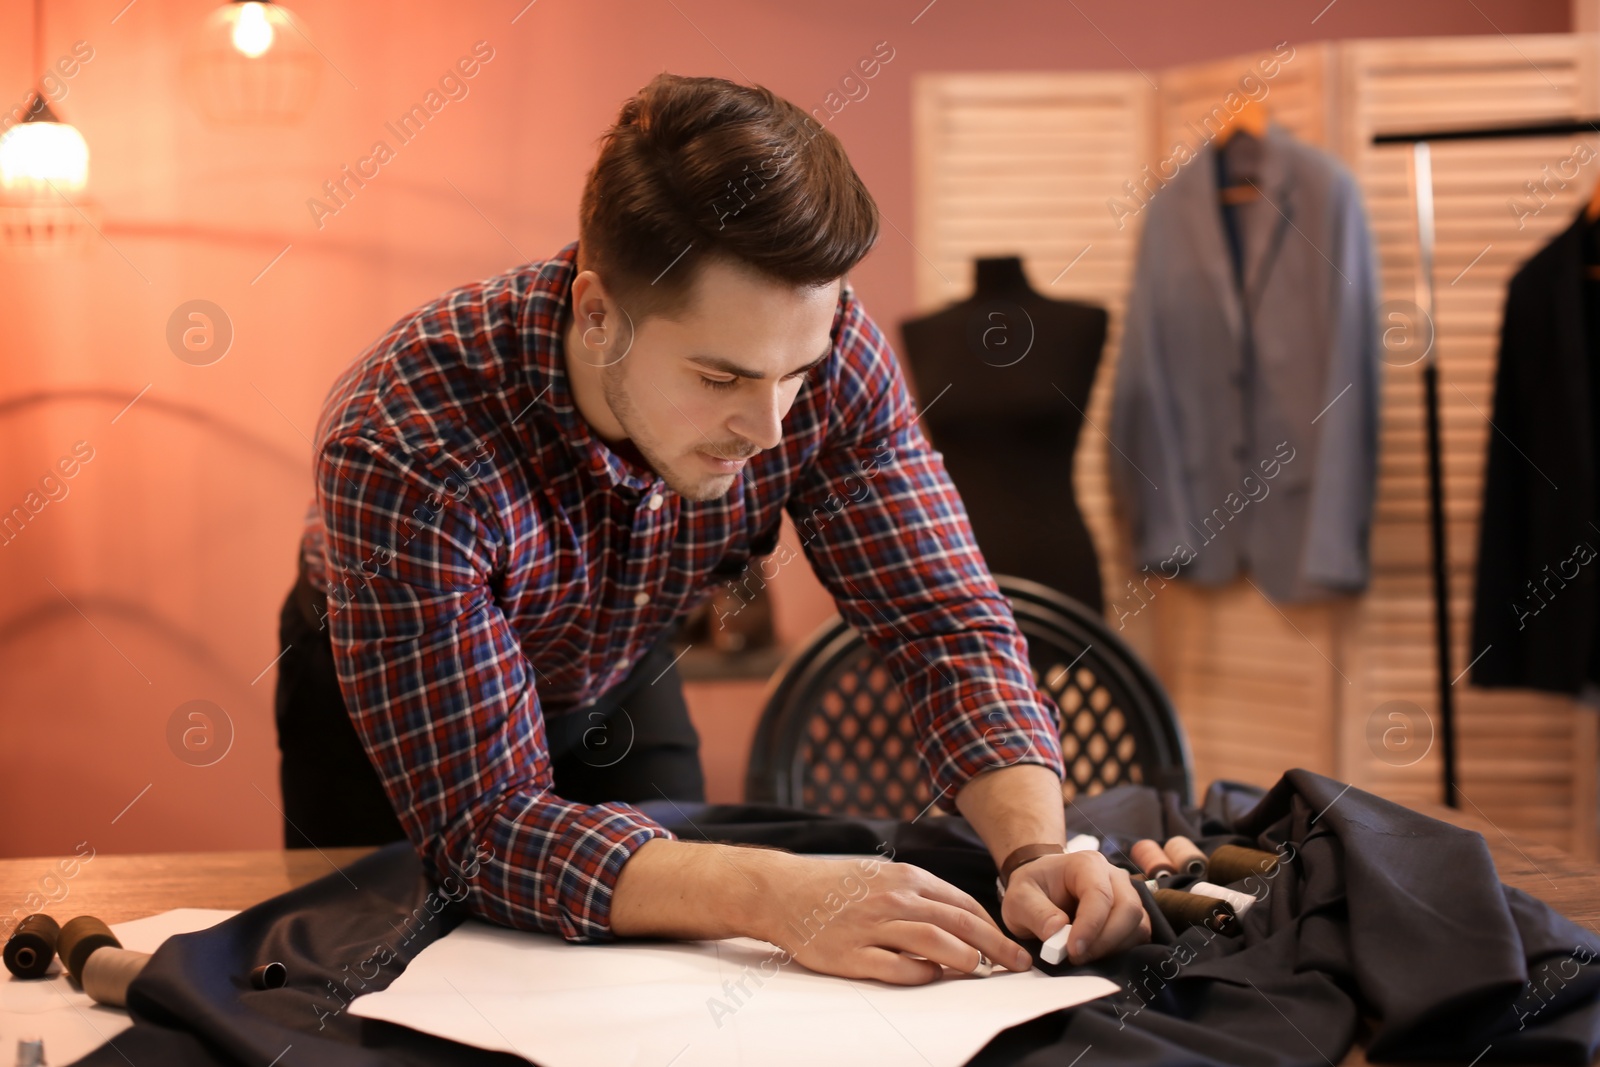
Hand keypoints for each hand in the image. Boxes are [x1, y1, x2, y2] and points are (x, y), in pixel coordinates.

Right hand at [750, 853, 1033, 984]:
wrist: (783, 892)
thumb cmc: (837, 885)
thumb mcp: (882, 874)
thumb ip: (919, 894)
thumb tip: (960, 918)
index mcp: (905, 878)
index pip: (963, 904)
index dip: (992, 926)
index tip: (1010, 945)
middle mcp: (894, 899)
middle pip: (958, 924)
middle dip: (995, 946)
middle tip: (1017, 964)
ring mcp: (873, 927)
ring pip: (934, 943)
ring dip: (964, 959)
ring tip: (978, 970)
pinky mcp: (853, 954)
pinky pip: (897, 968)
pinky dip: (921, 974)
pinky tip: (931, 976)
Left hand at [1000, 851, 1149, 963]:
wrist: (1042, 885)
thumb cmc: (1033, 889)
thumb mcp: (1019, 898)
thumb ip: (1035, 913)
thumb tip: (1056, 932)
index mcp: (1087, 864)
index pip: (1099, 894)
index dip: (1090, 926)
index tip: (1072, 951)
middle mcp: (1114, 876)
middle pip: (1128, 909)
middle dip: (1105, 941)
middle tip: (1075, 957)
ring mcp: (1127, 895)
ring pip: (1137, 926)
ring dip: (1113, 949)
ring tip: (1081, 956)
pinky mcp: (1131, 916)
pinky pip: (1138, 937)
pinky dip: (1120, 951)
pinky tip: (1095, 955)